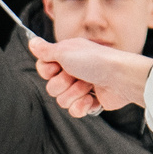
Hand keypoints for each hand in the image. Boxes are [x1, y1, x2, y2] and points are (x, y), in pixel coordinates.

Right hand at [27, 34, 152, 116]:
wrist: (120, 77)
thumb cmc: (96, 61)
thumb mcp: (65, 51)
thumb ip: (45, 50)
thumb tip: (32, 42)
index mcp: (66, 57)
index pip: (43, 69)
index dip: (47, 71)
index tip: (58, 65)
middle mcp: (72, 71)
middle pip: (51, 87)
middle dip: (63, 84)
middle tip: (77, 75)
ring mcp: (81, 88)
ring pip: (61, 101)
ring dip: (75, 93)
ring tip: (88, 85)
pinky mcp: (89, 102)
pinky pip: (74, 111)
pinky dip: (82, 106)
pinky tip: (92, 98)